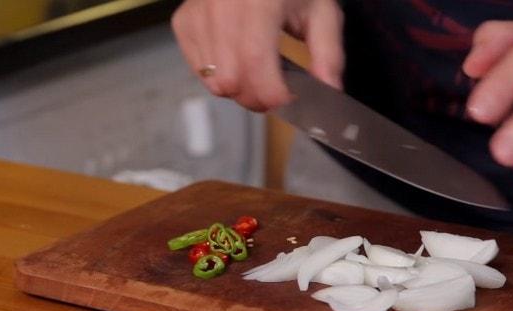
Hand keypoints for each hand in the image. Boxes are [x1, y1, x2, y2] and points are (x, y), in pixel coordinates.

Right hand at [171, 0, 343, 111]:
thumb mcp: (321, 11)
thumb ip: (328, 54)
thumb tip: (329, 92)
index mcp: (258, 2)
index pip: (256, 62)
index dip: (273, 93)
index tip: (289, 98)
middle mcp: (221, 5)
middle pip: (231, 80)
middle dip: (257, 98)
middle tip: (275, 89)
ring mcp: (198, 14)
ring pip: (214, 80)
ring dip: (239, 89)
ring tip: (256, 70)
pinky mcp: (183, 21)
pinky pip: (198, 70)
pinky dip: (219, 76)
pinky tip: (236, 59)